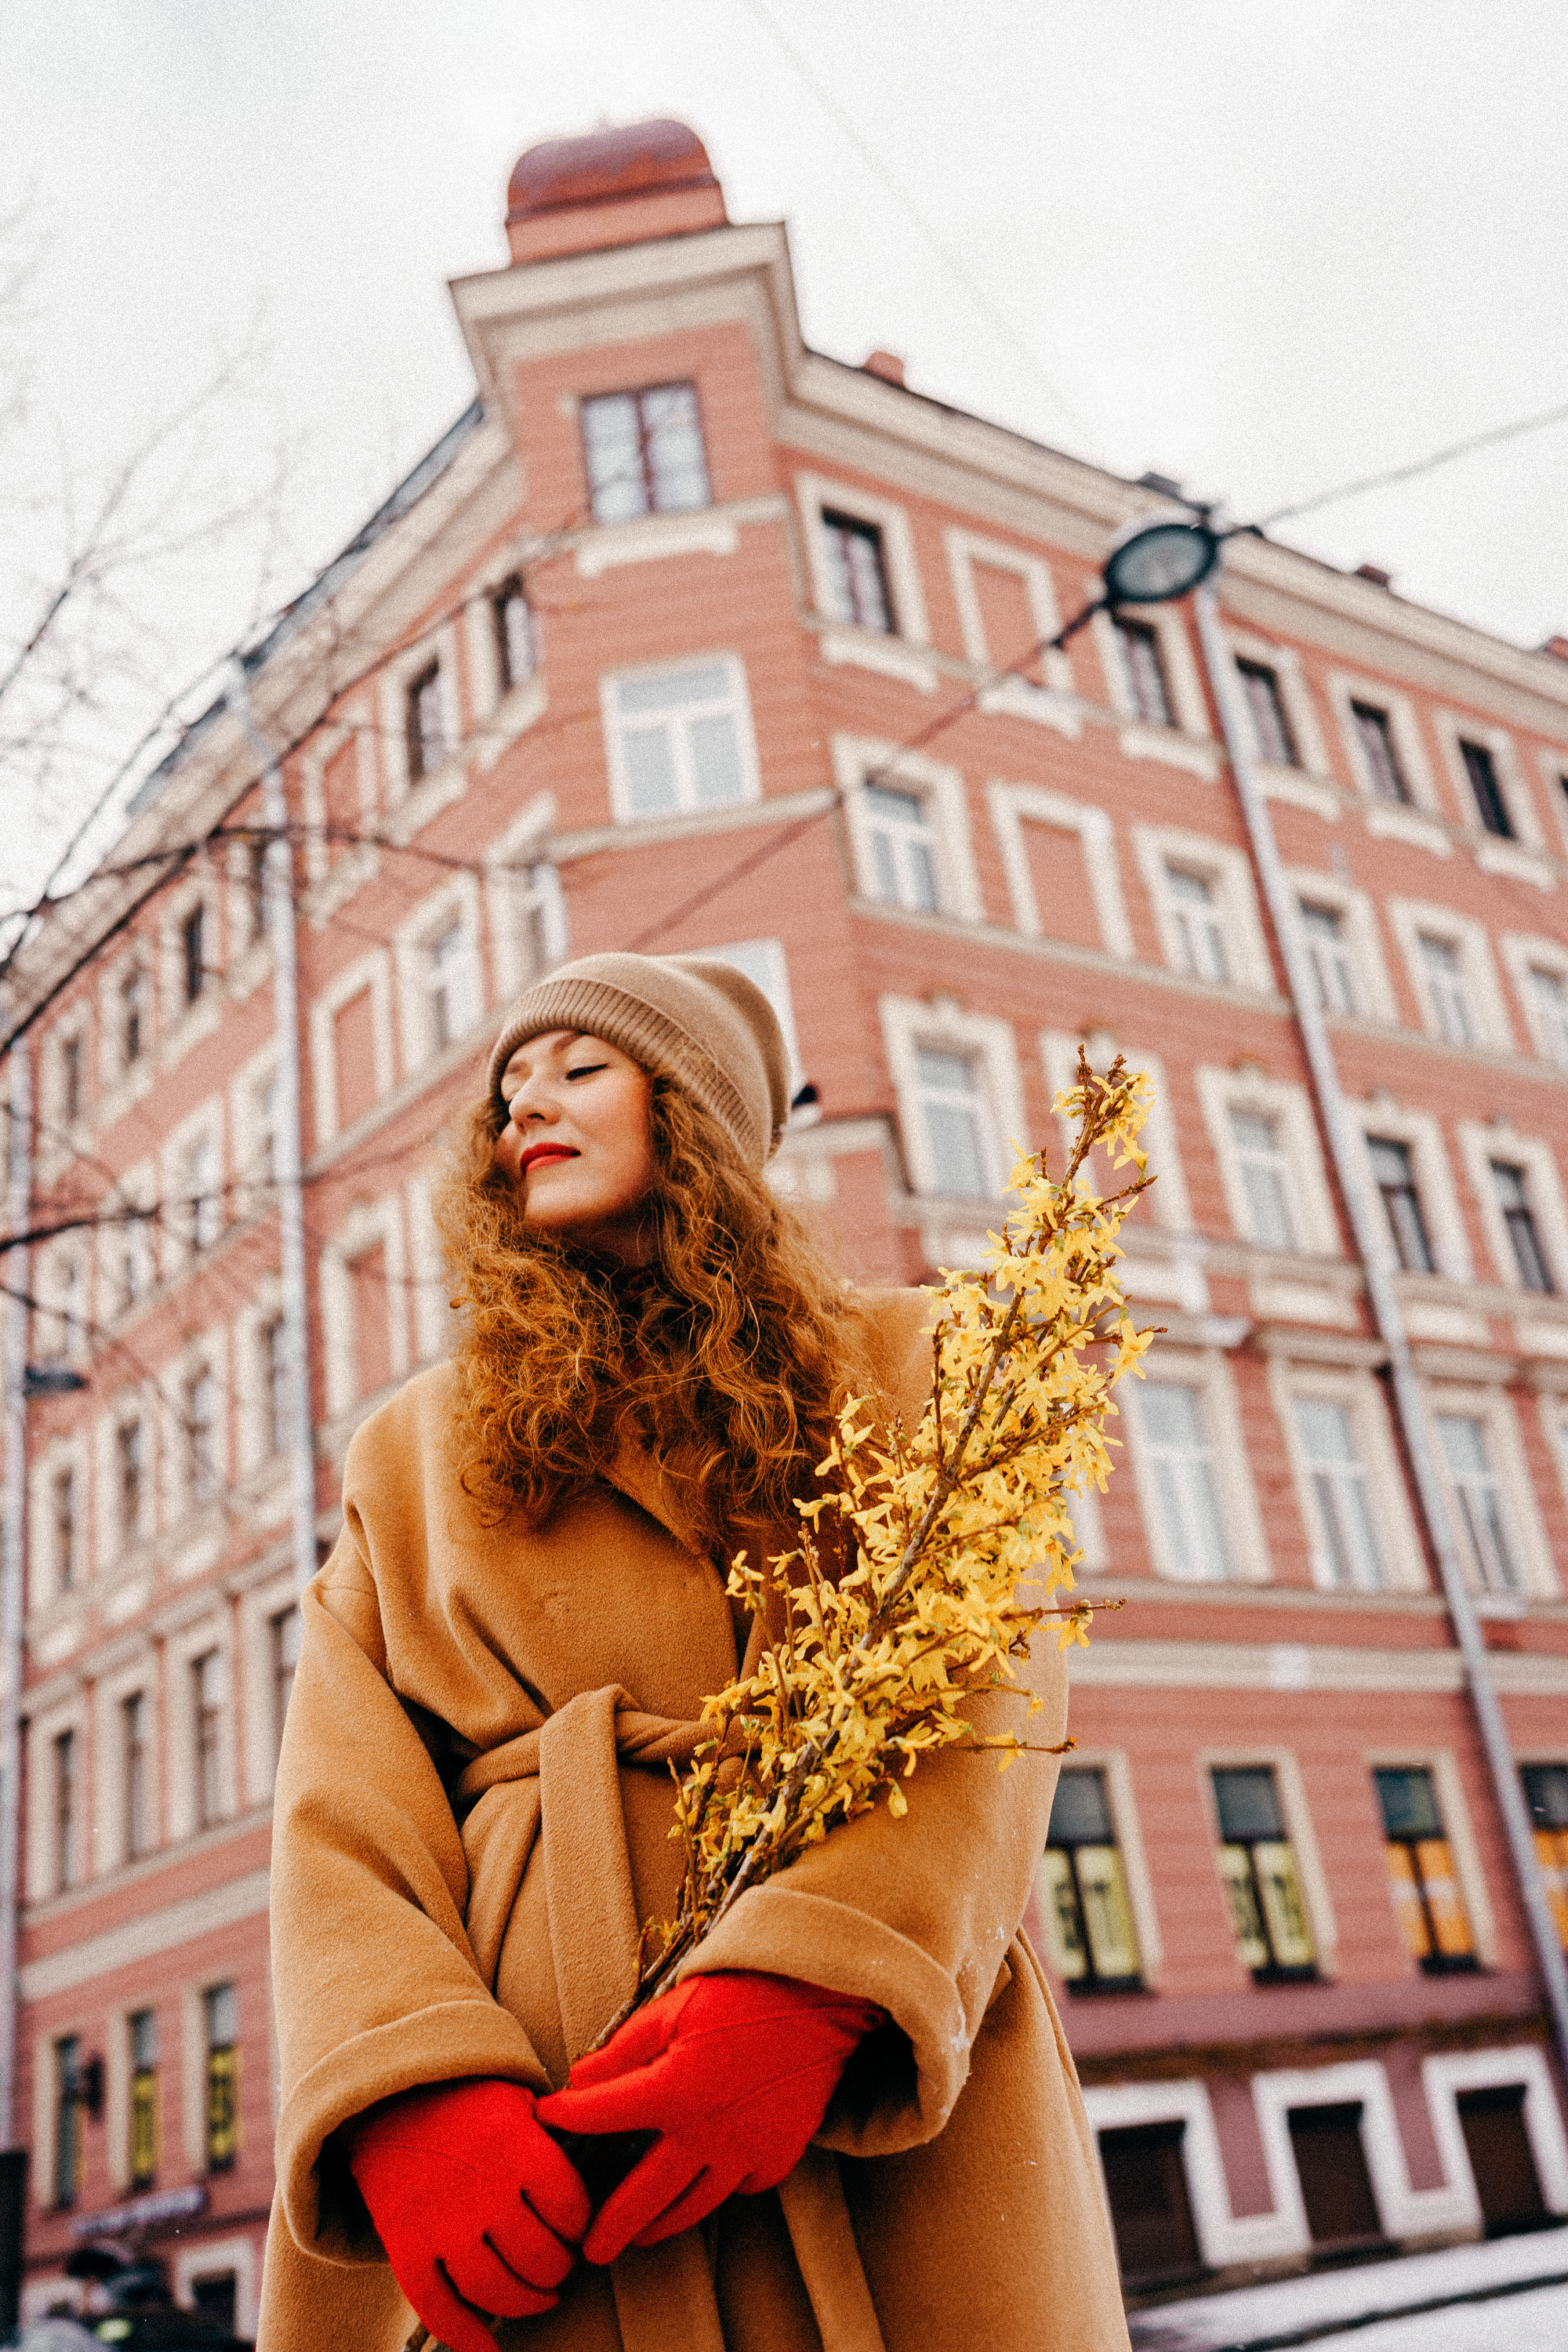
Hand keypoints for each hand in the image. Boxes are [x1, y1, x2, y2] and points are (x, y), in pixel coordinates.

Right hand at [345, 2077, 588, 2351]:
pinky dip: (467, 2339)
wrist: (386, 2098)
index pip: (572, 2210)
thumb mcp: (517, 2097)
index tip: (578, 2230)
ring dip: (526, 2303)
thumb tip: (597, 2163)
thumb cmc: (464, 2098)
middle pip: (541, 2259)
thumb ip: (553, 2135)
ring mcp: (442, 2222)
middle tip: (558, 2265)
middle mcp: (484, 2189)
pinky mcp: (405, 2246)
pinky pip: (439, 2309)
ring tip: (537, 2297)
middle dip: (559, 2270)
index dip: (582, 2228)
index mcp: (519, 2147)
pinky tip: (489, 2349)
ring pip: (498, 2291)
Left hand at [537, 1971, 881, 2264]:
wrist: (817, 2000)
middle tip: (588, 2251)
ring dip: (659, 2224)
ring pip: (691, 2207)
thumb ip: (622, 2051)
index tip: (547, 2120)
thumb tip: (580, 2081)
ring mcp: (745, 2152)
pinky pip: (737, 2188)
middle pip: (644, 2198)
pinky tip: (700, 2187)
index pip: (602, 2116)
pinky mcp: (777, 2157)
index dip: (568, 2118)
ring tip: (638, 2234)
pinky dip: (715, 2192)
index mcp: (673, 2090)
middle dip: (610, 2227)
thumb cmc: (740, 1994)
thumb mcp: (671, 2009)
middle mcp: (706, 2133)